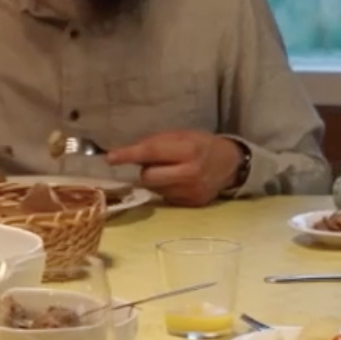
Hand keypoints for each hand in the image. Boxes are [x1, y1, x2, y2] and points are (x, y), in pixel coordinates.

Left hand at [105, 131, 242, 206]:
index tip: (110, 157)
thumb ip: (157, 142)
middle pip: (148, 177)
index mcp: (189, 150)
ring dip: (156, 180)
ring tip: (171, 171)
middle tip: (155, 163)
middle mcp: (190, 173)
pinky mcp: (192, 204)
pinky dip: (166, 189)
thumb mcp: (182, 135)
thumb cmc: (202, 145)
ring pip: (155, 189)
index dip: (129, 155)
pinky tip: (179, 182)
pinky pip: (165, 198)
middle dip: (146, 170)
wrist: (230, 164)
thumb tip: (128, 152)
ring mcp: (191, 192)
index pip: (152, 152)